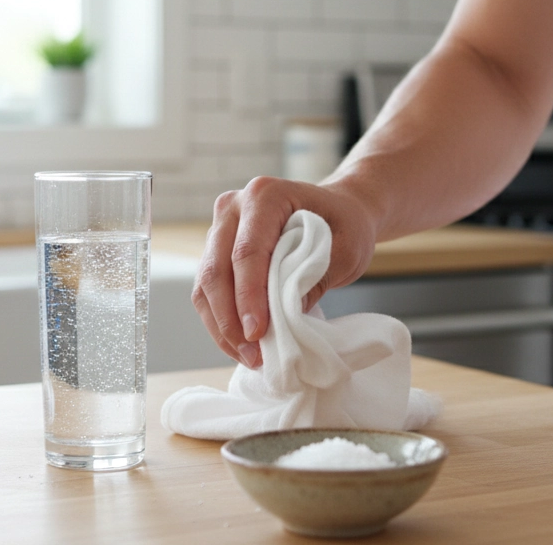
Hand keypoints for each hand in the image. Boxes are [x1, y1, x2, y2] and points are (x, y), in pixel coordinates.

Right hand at [190, 176, 379, 368]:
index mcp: (265, 195)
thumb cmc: (346, 225)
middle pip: (217, 270)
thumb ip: (314, 280)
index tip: (258, 333)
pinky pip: (208, 292)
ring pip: (206, 285)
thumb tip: (281, 320)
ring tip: (249, 358)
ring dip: (222, 327)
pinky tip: (241, 346)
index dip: (249, 296)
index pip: (247, 252)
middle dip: (230, 319)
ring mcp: (220, 228)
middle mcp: (233, 207)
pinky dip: (222, 322)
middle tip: (253, 355)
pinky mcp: (218, 252)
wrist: (340, 211)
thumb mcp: (346, 251)